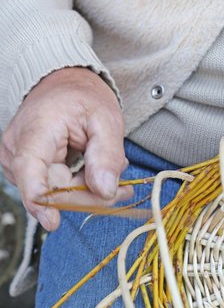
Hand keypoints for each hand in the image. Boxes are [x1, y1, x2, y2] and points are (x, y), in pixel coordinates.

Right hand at [0, 67, 132, 230]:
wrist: (64, 85)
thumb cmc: (83, 98)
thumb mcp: (106, 120)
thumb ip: (107, 155)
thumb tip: (105, 191)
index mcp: (35, 131)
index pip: (30, 170)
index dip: (41, 200)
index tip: (54, 222)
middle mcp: (17, 150)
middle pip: (51, 191)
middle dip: (89, 195)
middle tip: (123, 190)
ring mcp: (18, 161)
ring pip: (54, 194)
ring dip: (86, 190)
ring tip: (111, 171)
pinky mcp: (26, 170)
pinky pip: (54, 189)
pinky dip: (78, 186)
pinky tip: (95, 173)